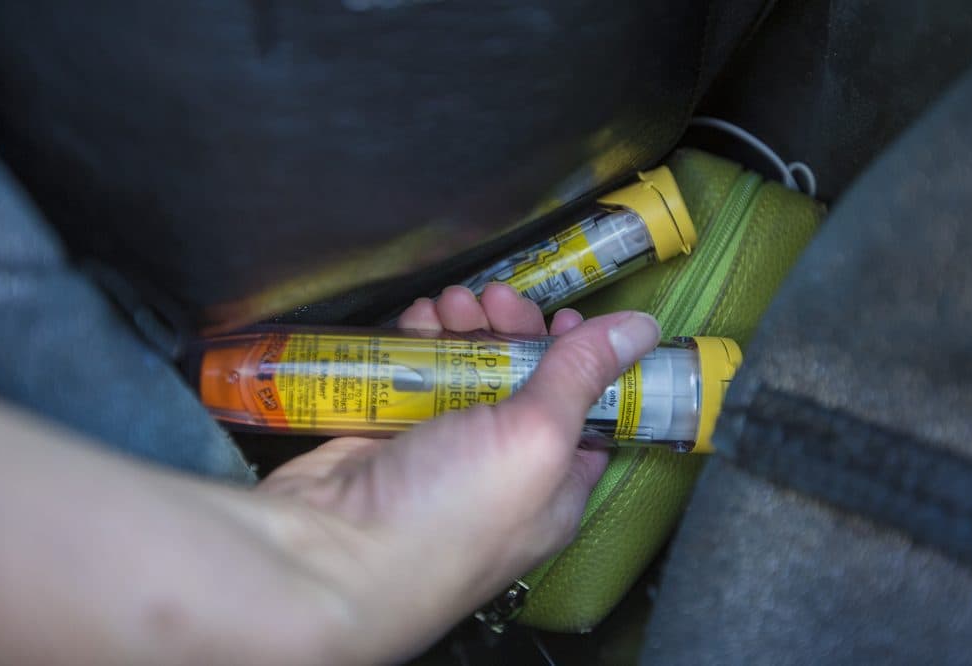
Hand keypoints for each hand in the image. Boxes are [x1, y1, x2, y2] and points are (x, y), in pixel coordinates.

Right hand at [254, 284, 660, 661]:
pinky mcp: (390, 437)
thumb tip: (642, 328)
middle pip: (521, 382)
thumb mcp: (536, 438)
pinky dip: (415, 345)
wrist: (329, 552)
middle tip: (494, 300)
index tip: (567, 319)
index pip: (585, 414)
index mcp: (553, 485)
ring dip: (461, 329)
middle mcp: (501, 471)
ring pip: (464, 373)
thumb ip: (583, 376)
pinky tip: (413, 322)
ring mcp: (441, 454)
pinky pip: (413, 379)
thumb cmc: (448, 513)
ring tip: (446, 305)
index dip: (583, 361)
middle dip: (511, 331)